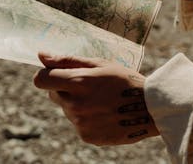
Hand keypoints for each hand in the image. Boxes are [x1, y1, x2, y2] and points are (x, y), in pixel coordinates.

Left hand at [33, 53, 159, 145]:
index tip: (58, 74)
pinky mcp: (87, 136)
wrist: (150, 109)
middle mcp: (76, 105)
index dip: (47, 75)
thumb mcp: (100, 64)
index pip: (41, 80)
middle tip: (90, 86)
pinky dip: (87, 118)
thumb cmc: (125, 80)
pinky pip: (78, 124)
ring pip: (67, 109)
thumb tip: (41, 56)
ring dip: (77, 103)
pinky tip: (105, 113)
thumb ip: (68, 61)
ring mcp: (81, 123)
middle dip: (65, 88)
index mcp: (78, 82)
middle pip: (53, 94)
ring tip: (102, 100)